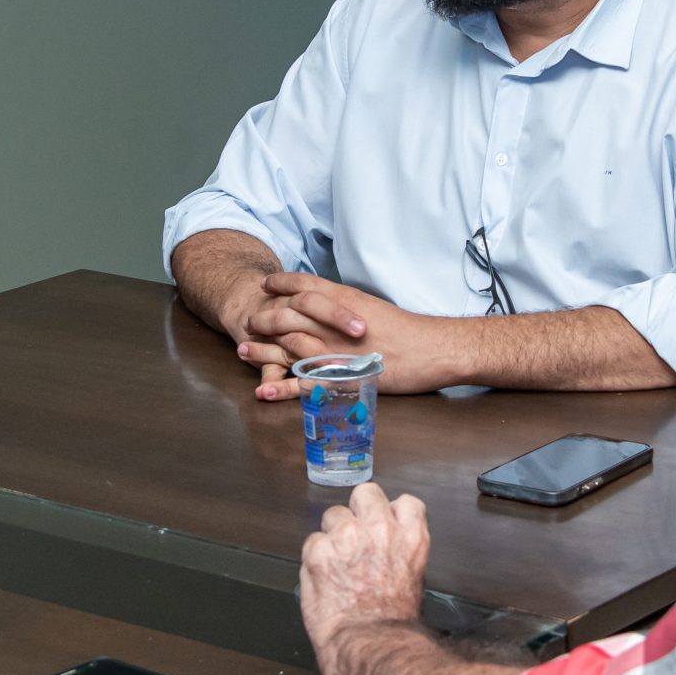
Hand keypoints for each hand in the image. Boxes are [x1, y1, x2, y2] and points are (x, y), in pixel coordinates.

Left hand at [236, 274, 454, 399]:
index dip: (281, 284)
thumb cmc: (410, 331)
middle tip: (250, 322)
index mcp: (345, 302)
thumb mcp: (375, 308)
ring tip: (242, 352)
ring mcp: (335, 352)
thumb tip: (336, 308)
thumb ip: (351, 308)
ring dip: (262, 351)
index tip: (266, 285)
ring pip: (288, 348)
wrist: (433, 349)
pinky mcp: (340, 379)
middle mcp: (334, 324)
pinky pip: (303, 384)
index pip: (304, 286)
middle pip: (287, 316)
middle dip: (264, 318)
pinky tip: (264, 390)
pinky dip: (281, 387)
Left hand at [299, 482, 430, 655]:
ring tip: (336, 562)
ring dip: (333, 534)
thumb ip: (401, 550)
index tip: (385, 525)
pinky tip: (323, 577)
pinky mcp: (318, 551)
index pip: (405, 503)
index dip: (392, 513)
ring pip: (333, 514)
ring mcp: (347, 537)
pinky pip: (312, 542)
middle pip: (366, 493)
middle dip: (359, 511)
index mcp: (410, 536)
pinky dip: (315, 557)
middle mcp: (380, 528)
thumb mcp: (414, 579)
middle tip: (354, 535)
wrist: (369, 643)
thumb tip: (388, 545)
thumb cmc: (393, 622)